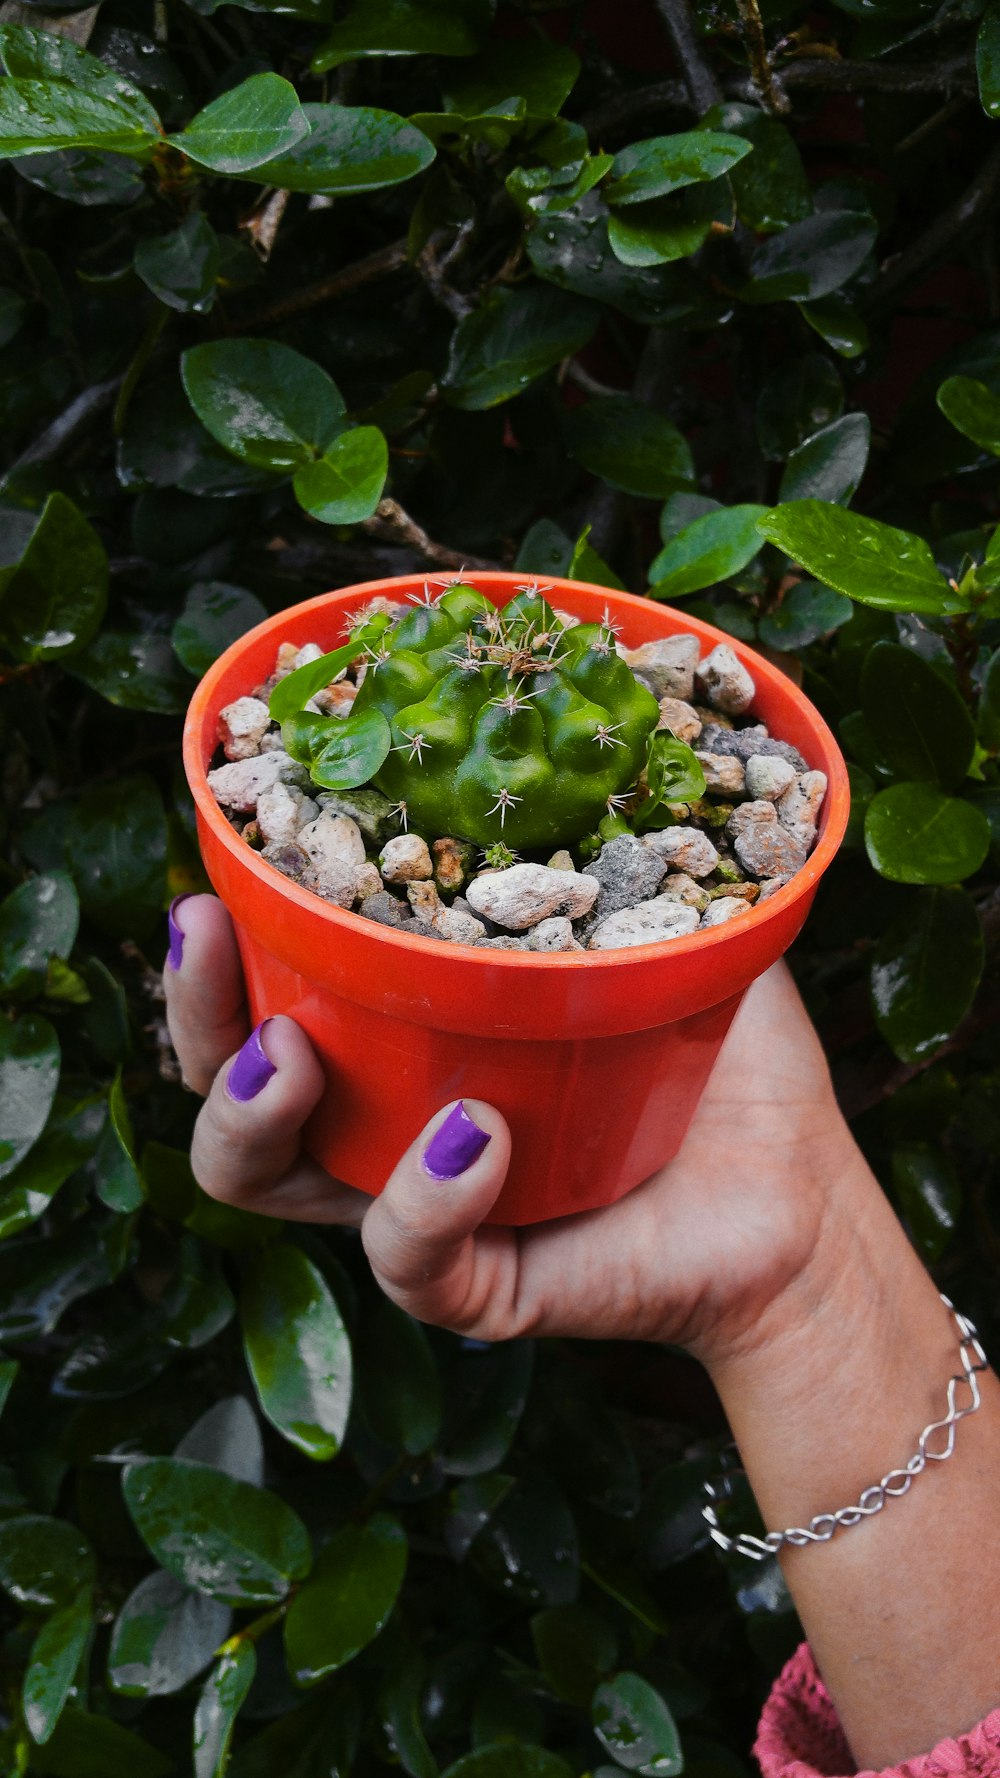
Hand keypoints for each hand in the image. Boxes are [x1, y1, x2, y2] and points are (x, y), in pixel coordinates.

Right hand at [164, 893, 869, 1370]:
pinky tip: (475, 1130)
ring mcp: (417, 1206)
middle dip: (194, 1010)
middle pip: (224, 1081)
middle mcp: (379, 1117)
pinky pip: (410, 1257)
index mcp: (398, 1031)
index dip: (224, 933)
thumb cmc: (716, 1049)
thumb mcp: (662, 916)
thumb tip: (594, 679)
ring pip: (264, 1183)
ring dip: (249, 1115)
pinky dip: (425, 1193)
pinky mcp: (479, 1288)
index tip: (217, 861)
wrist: (798, 1191)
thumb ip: (612, 827)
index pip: (268, 985)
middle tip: (204, 929)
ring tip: (287, 1054)